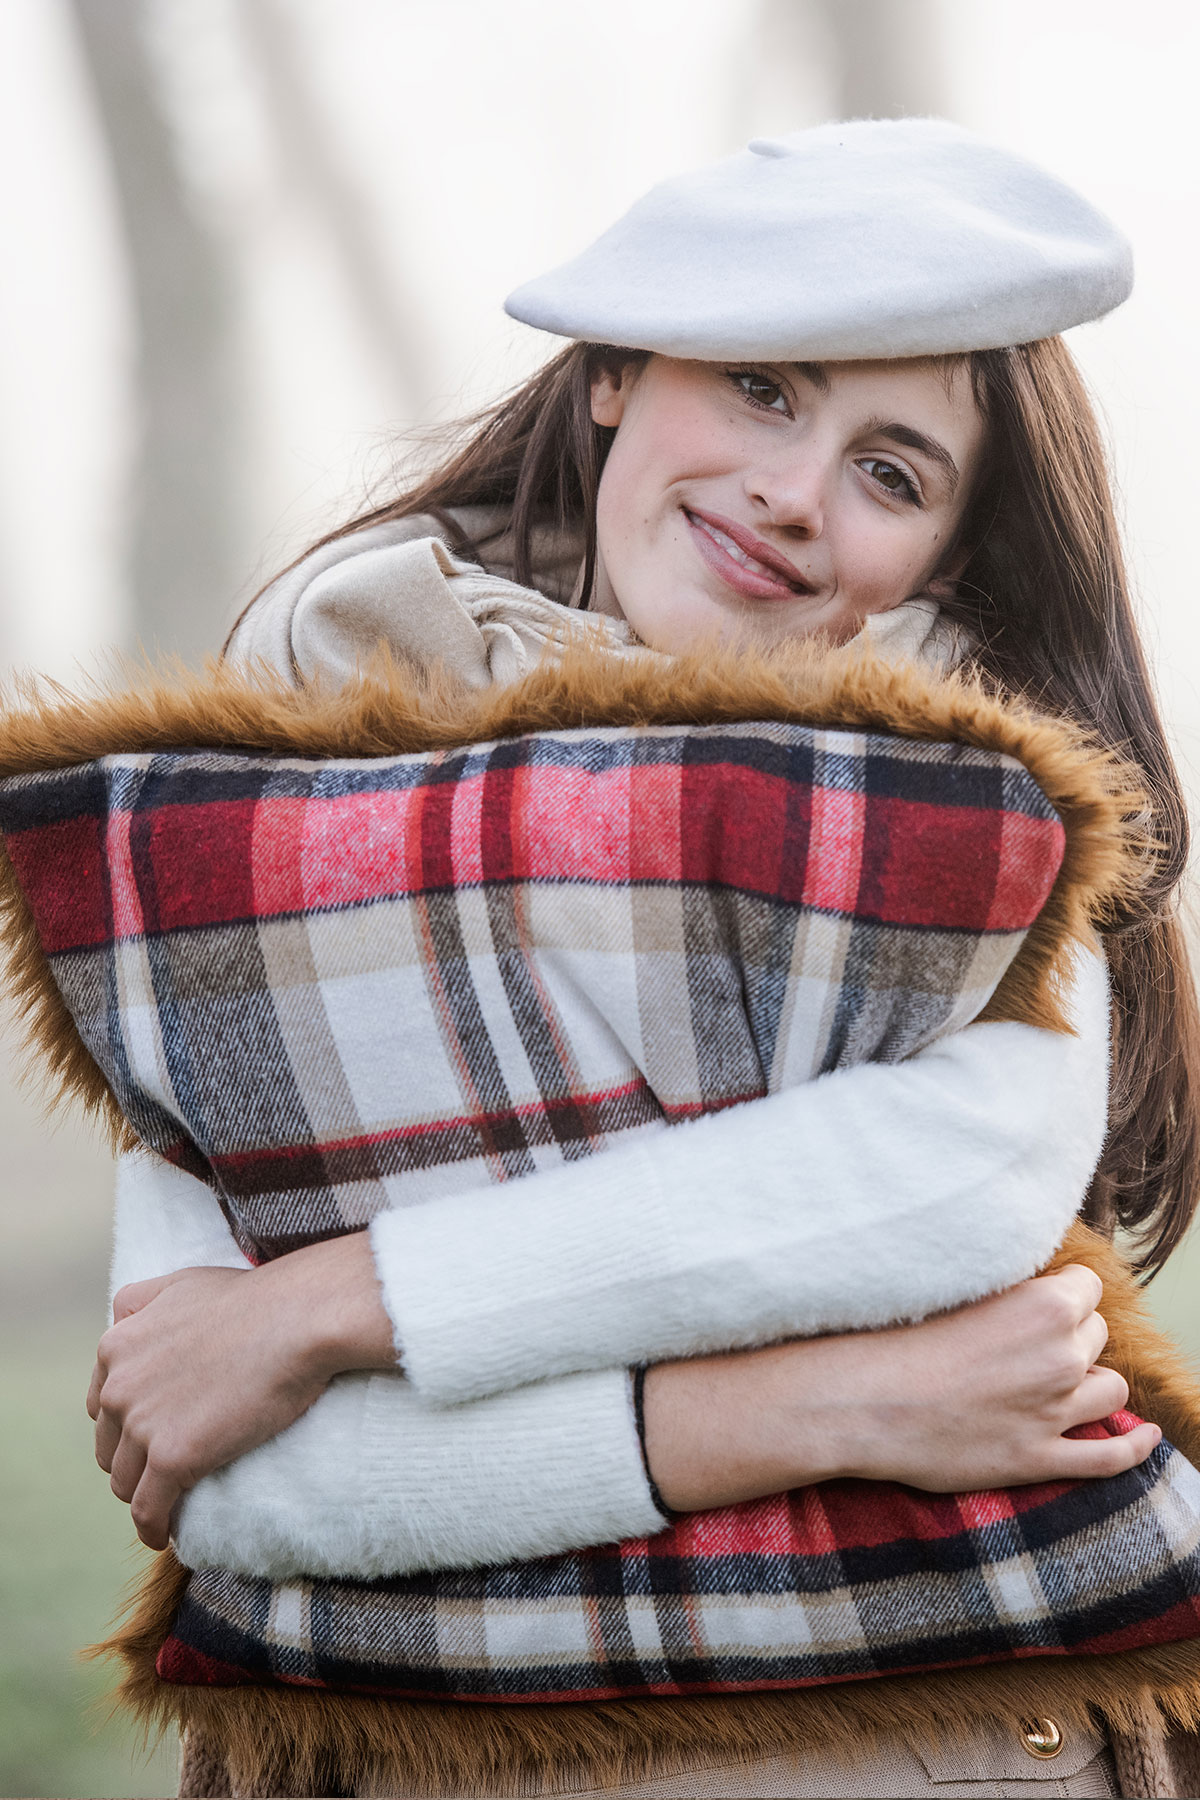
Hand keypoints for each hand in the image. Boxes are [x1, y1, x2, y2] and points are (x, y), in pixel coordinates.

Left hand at [86, 1233, 395, 1550]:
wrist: (297, 1319)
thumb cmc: (253, 1299)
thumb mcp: (180, 1283)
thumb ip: (140, 1302)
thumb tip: (121, 1320)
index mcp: (117, 1346)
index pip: (101, 1404)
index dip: (125, 1424)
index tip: (149, 1437)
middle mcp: (118, 1386)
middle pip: (109, 1446)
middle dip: (132, 1461)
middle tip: (165, 1470)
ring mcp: (144, 1424)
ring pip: (124, 1482)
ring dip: (142, 1495)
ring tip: (168, 1504)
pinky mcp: (174, 1457)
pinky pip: (148, 1509)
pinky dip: (153, 1527)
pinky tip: (163, 1535)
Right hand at [643, 1265, 1160, 1511]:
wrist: (860, 1401)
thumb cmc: (894, 1334)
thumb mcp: (954, 1285)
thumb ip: (1002, 1282)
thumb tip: (1021, 1272)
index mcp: (1046, 1307)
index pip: (1088, 1289)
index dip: (1064, 1294)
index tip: (1040, 1301)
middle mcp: (1061, 1358)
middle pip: (1095, 1337)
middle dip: (1072, 1337)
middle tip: (1029, 1341)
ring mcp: (1053, 1413)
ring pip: (1108, 1390)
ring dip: (1089, 1382)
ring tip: (1059, 1379)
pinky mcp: (1037, 1458)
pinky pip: (1108, 1458)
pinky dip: (1133, 1448)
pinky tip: (1143, 1436)